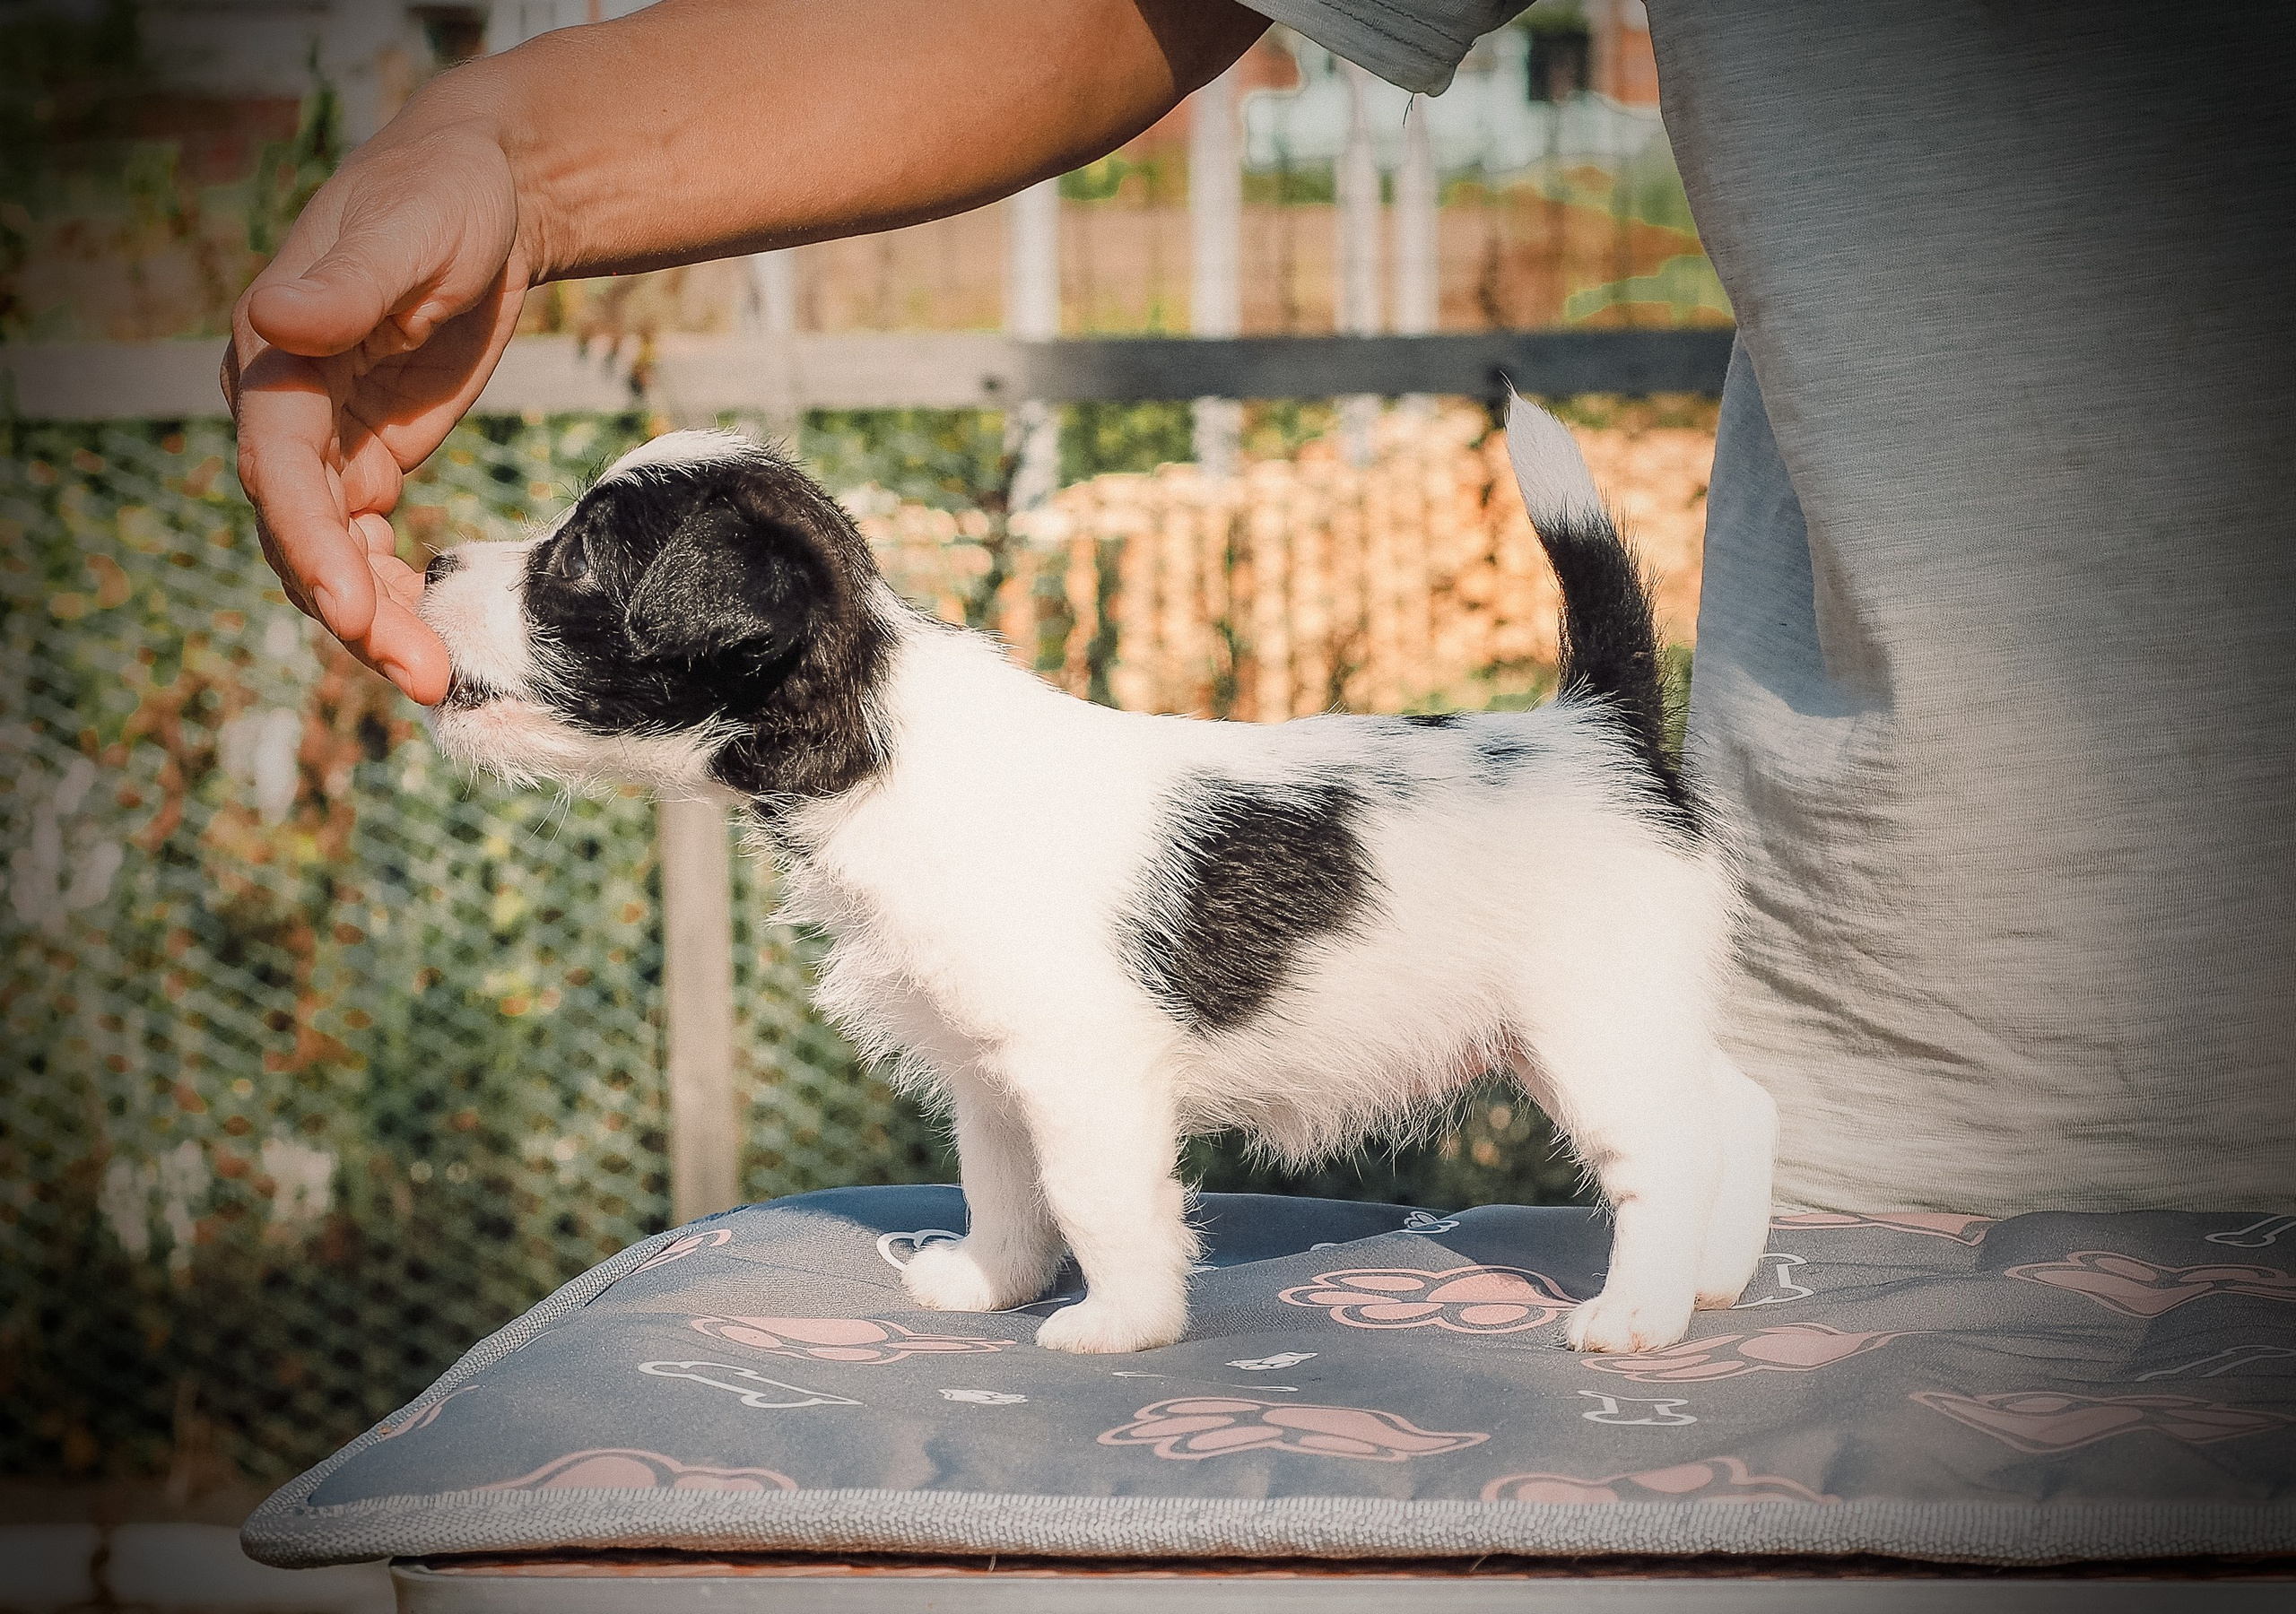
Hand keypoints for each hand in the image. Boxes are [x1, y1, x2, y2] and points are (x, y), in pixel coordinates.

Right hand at [223, 101, 533, 704]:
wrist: (485, 195)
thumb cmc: (444, 198)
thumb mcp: (410, 231)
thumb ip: (348, 282)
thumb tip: (275, 319)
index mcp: (275, 355)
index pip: (277, 469)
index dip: (309, 546)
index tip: (352, 612)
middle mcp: (282, 408)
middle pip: (302, 533)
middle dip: (355, 612)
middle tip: (426, 677)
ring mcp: (323, 441)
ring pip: (332, 554)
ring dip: (377, 621)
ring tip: (438, 678)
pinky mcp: (368, 459)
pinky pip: (366, 545)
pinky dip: (394, 592)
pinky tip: (434, 633)